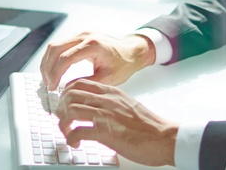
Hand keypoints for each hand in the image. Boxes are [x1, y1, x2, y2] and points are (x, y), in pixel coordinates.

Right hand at [40, 32, 155, 90]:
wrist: (130, 51)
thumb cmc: (122, 65)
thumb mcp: (107, 79)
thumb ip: (86, 83)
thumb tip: (66, 89)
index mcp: (93, 45)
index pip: (66, 58)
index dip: (56, 74)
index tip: (52, 88)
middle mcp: (84, 36)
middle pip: (55, 48)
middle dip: (47, 68)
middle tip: (47, 85)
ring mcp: (80, 34)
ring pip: (54, 45)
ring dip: (47, 62)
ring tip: (47, 79)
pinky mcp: (78, 36)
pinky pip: (59, 45)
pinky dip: (52, 58)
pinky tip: (52, 71)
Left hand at [55, 79, 176, 166]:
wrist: (164, 137)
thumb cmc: (149, 126)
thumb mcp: (128, 105)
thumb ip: (112, 104)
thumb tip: (96, 109)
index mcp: (112, 92)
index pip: (80, 83)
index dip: (66, 94)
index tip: (64, 104)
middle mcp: (107, 100)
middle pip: (71, 95)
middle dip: (60, 108)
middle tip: (62, 119)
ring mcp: (106, 115)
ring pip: (71, 111)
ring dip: (63, 124)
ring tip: (67, 132)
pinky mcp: (106, 132)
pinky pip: (78, 131)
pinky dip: (71, 138)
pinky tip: (75, 143)